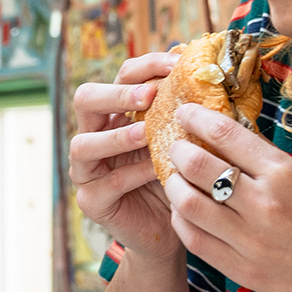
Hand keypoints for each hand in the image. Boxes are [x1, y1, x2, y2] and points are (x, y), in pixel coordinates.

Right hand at [69, 53, 180, 263]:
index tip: (176, 64)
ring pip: (84, 144)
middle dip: (117, 94)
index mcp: (116, 113)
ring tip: (146, 134)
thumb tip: (208, 68)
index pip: (121, 75)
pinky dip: (131, 174)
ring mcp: (87, 170)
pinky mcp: (91, 200)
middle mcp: (94, 135)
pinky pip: (106, 183)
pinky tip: (155, 170)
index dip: (147, 65)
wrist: (176, 227)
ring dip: (117, 136)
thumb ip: (185, 108)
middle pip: (85, 99)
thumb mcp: (183, 138)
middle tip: (150, 95)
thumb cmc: (180, 175)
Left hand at [160, 104, 291, 291]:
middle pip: (197, 165)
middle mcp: (265, 205)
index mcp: (286, 173)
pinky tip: (185, 211)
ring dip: (173, 183)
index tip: (184, 111)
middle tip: (175, 144)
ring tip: (175, 177)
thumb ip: (269, 164)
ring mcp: (252, 241)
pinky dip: (182, 220)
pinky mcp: (245, 271)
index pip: (225, 134)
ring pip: (187, 203)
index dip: (196, 117)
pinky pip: (195, 240)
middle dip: (177, 148)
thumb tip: (227, 140)